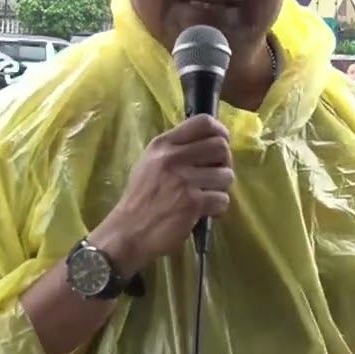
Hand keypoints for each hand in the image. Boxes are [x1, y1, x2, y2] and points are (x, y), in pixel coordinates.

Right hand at [88, 115, 233, 272]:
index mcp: (163, 144)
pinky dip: (217, 208)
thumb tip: (210, 142)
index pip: (203, 122)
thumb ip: (176, 149)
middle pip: (221, 147)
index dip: (220, 132)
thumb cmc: (141, 197)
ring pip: (226, 175)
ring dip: (221, 188)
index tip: (221, 143)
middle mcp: (173, 158)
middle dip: (224, 163)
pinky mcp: (193, 203)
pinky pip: (222, 199)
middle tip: (214, 176)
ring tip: (206, 195)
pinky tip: (203, 211)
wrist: (128, 231)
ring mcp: (184, 180)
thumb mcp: (150, 163)